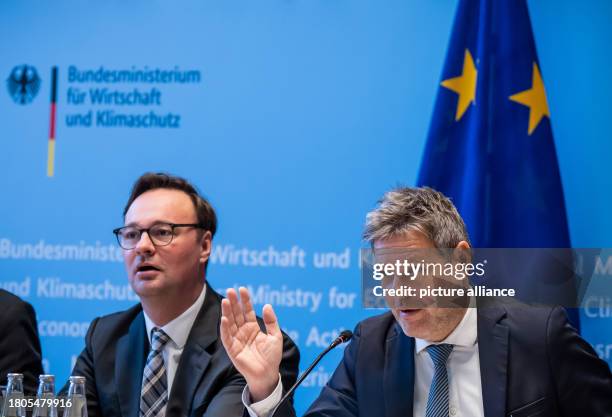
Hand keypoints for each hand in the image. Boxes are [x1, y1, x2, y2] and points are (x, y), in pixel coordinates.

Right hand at [220, 287, 282, 401]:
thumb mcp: (275, 336)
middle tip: (230, 291)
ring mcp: (237, 339)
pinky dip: (225, 328)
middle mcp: (243, 331)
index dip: (245, 300)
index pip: (247, 311)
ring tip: (226, 301)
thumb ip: (271, 321)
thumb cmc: (272, 357)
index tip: (242, 289)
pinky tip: (224, 318)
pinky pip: (227, 337)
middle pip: (236, 314)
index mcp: (253, 327)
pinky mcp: (232, 349)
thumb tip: (267, 305)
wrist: (267, 374)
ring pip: (230, 323)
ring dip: (227, 312)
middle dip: (233, 303)